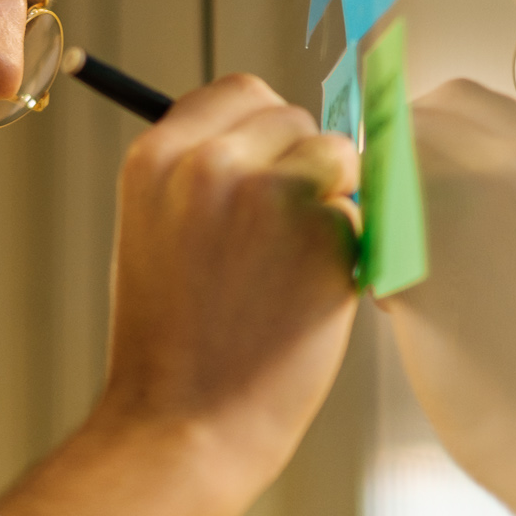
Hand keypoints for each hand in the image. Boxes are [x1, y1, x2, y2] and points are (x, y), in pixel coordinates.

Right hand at [0, 73, 360, 515]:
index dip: (264, 130)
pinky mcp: (324, 231)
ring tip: (290, 266)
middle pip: (293, 118)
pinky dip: (347, 250)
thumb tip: (279, 139)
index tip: (269, 168)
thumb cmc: (172, 341)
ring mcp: (270, 192)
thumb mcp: (156, 230)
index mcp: (156, 156)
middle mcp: (210, 160)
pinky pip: (360, 215)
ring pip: (336, 156)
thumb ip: (203, 175)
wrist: (184, 422)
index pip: (238, 92)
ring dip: (331, 201)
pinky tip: (307, 295)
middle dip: (301, 166)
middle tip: (280, 235)